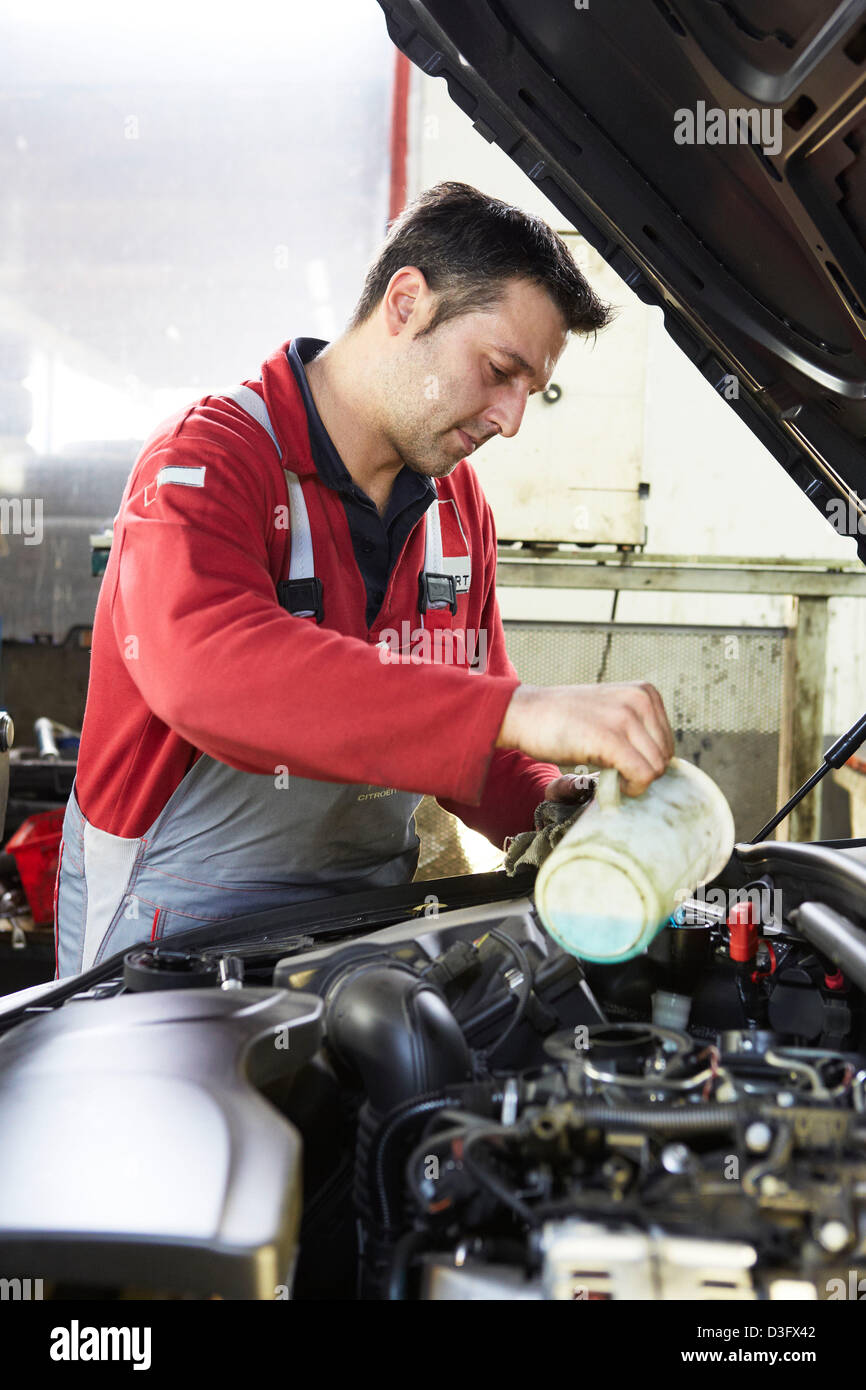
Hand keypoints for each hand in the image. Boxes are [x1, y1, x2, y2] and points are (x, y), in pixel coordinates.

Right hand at [497, 681, 674, 797]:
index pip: (667, 743)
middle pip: (664, 757)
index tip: (620, 764)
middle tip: (611, 774)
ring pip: (656, 768)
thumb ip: (636, 728)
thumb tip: (658, 764)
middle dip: (641, 773)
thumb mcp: (610, 711)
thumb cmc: (563, 719)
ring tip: (607, 776)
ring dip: (633, 782)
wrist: (524, 713)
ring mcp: (625, 717)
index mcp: (645, 693)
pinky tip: (607, 783)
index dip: (645, 761)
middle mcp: (640, 700)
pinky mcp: (610, 738)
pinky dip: (630, 789)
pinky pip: (641, 775)